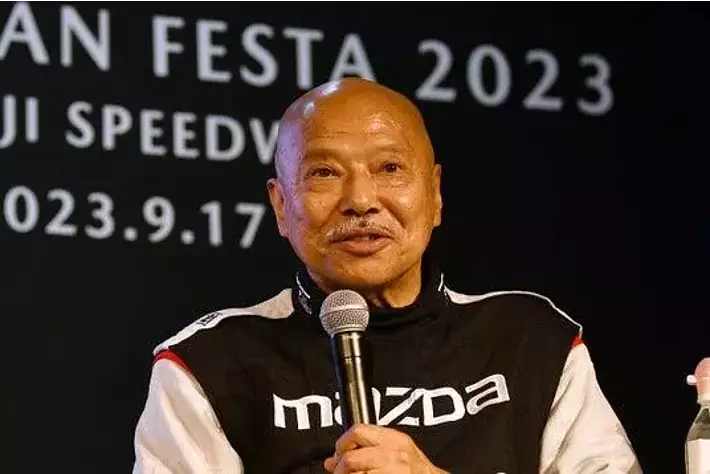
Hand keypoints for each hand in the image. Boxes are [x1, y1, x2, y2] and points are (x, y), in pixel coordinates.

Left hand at [323, 423, 446, 473]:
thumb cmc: (418, 471)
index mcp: (394, 439)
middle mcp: (394, 455)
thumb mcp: (397, 451)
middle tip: (339, 473)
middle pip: (351, 458)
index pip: (358, 431)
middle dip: (340, 468)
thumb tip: (332, 460)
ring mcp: (393, 472)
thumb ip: (367, 450)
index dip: (342, 443)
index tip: (338, 455)